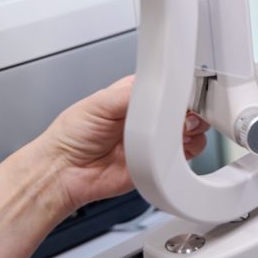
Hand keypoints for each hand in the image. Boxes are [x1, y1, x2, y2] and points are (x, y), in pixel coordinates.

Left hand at [38, 76, 210, 213]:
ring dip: (193, 130)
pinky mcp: (159, 163)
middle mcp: (151, 117)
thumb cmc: (72, 135)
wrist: (64, 172)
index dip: (182, 88)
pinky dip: (189, 152)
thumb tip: (162, 89)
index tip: (185, 93)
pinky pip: (186, 156)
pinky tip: (176, 149)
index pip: (171, 85)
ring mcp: (156, 140)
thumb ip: (133, 94)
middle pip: (187, 107)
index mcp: (137, 95)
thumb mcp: (100, 102)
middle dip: (192, 109)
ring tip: (178, 132)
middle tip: (184, 115)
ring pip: (193, 130)